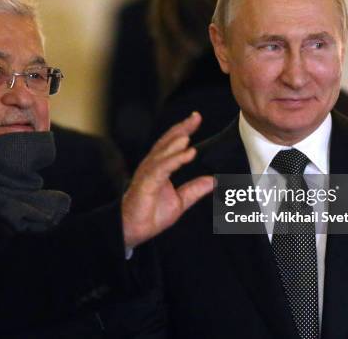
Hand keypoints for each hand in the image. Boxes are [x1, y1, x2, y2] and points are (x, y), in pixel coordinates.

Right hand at [121, 112, 213, 247]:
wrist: (134, 229)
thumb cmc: (151, 215)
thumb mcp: (180, 201)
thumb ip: (195, 189)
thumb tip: (213, 181)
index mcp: (160, 167)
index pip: (172, 144)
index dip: (184, 130)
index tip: (196, 118)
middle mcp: (153, 166)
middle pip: (167, 142)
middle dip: (182, 128)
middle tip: (196, 117)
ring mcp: (148, 173)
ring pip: (163, 153)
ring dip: (177, 142)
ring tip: (189, 134)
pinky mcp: (146, 182)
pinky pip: (162, 168)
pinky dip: (176, 159)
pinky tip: (188, 154)